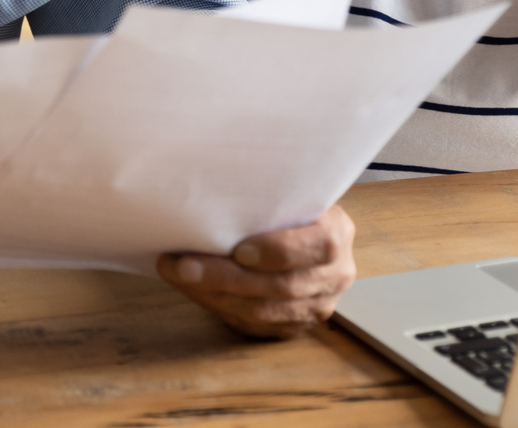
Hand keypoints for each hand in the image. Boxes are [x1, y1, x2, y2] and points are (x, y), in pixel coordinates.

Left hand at [156, 205, 357, 338]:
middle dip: (226, 277)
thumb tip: (210, 195)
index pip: (319, 246)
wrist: (296, 230)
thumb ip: (266, 195)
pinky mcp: (295, 326)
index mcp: (338, 233)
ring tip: (179, 276)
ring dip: (215, 296)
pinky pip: (254, 326)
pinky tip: (193, 290)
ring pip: (264, 312)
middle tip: (184, 266)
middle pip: (282, 285)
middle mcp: (336, 274)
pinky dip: (218, 308)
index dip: (279, 251)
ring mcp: (318, 305)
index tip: (239, 249)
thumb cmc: (283, 205)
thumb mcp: (286, 191)